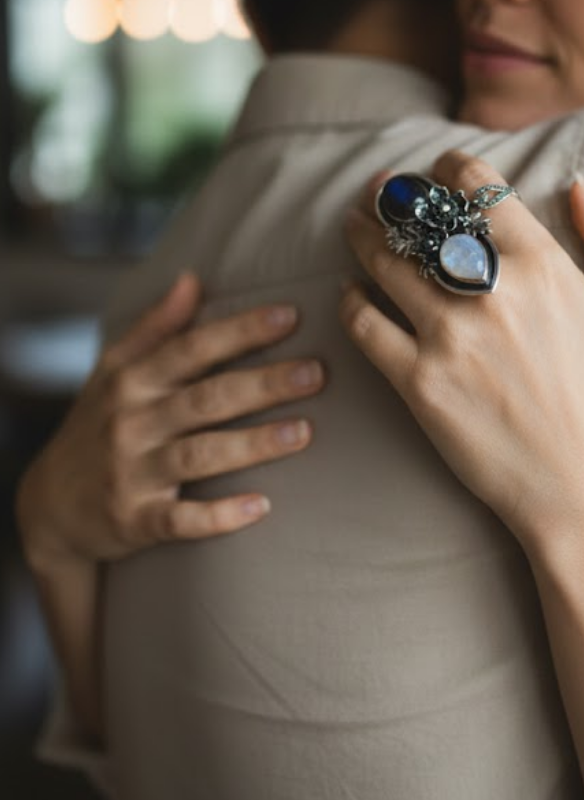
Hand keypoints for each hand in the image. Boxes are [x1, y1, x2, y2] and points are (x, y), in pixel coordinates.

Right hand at [17, 271, 325, 569]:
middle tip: (316, 373)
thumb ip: (155, 328)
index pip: (191, 349)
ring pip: (199, 455)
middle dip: (262, 384)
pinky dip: (220, 516)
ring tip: (304, 432)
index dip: (240, 331)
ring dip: (253, 444)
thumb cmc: (96, 428)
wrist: (50, 505)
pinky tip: (262, 506)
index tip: (290, 316)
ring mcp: (132, 473)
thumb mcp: (112, 373)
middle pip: (205, 398)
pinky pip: (181, 519)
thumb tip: (193, 279)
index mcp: (130, 381)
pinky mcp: (135, 520)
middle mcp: (131, 423)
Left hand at [341, 152, 583, 547]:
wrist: (580, 488)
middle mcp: (489, 293)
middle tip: (378, 190)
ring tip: (351, 226)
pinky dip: (351, 302)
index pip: (478, 188)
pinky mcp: (417, 383)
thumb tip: (579, 188)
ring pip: (385, 264)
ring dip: (362, 236)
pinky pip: (365, 326)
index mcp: (543, 267)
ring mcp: (448, 338)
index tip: (437, 169)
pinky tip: (349, 292)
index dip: (450, 168)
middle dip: (394, 196)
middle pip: (421, 221)